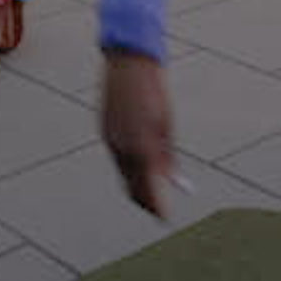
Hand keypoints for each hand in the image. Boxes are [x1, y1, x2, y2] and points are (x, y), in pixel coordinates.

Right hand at [101, 50, 175, 217]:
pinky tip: (139, 168)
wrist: (128, 63)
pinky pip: (116, 158)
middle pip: (131, 188)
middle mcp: (121, 148)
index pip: (147, 189)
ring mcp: (109, 139)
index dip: (156, 207)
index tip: (166, 218)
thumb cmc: (154, 91)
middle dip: (145, 202)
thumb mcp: (167, 125)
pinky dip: (128, 169)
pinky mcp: (104, 131)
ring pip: (122, 174)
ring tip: (151, 192)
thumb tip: (176, 182)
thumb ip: (169, 156)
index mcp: (141, 147)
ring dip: (136, 186)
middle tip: (159, 211)